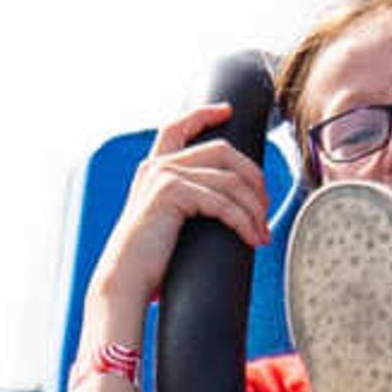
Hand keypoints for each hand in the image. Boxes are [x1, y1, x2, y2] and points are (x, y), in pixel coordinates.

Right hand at [83, 102, 272, 325]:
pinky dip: (244, 222)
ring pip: (231, 180)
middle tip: (266, 208)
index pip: (178, 127)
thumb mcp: (169, 221)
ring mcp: (163, 175)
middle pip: (223, 151)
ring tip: (263, 232)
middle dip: (253, 177)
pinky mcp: (171, 192)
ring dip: (255, 208)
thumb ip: (188, 202)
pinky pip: (224, 202)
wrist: (126, 280)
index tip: (228, 111)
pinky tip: (253, 239)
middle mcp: (157, 166)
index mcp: (153, 169)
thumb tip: (227, 204)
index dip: (204, 114)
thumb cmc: (150, 261)